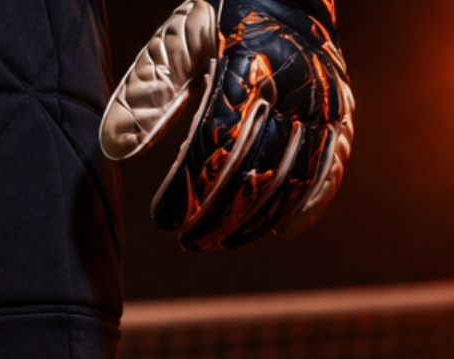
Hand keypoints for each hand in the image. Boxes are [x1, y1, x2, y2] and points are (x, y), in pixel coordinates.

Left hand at [100, 0, 353, 250]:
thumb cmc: (220, 19)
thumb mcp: (177, 43)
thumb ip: (147, 94)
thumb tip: (113, 147)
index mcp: (249, 62)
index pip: (217, 140)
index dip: (190, 187)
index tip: (163, 219)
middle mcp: (294, 83)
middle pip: (256, 167)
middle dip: (220, 213)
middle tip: (188, 241)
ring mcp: (323, 101)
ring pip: (294, 176)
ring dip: (256, 218)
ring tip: (221, 242)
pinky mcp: (340, 115)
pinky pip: (330, 167)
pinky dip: (309, 205)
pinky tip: (281, 232)